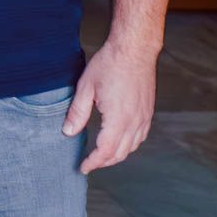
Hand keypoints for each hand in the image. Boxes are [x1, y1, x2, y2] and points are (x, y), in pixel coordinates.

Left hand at [63, 41, 157, 173]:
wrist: (135, 48)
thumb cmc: (110, 63)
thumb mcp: (86, 87)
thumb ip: (77, 112)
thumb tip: (68, 132)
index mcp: (118, 118)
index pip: (106, 151)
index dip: (94, 163)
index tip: (83, 167)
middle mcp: (134, 121)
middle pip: (120, 153)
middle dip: (104, 162)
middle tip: (89, 163)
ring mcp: (144, 116)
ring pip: (133, 146)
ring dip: (118, 155)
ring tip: (103, 155)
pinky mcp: (148, 110)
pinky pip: (141, 136)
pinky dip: (130, 144)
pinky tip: (121, 141)